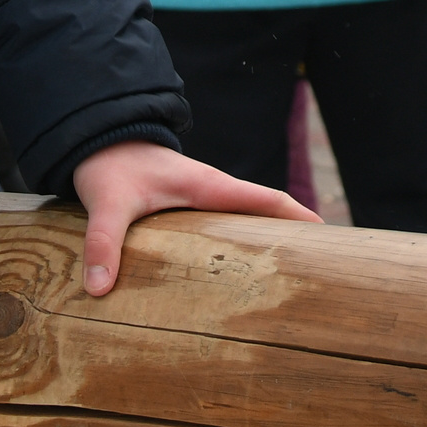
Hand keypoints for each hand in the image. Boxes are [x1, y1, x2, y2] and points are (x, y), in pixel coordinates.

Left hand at [70, 140, 319, 295]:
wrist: (97, 138)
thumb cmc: (109, 166)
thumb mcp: (107, 203)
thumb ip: (103, 242)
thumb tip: (99, 288)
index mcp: (208, 186)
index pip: (266, 200)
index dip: (298, 217)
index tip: (329, 237)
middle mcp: (213, 191)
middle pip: (266, 213)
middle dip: (294, 235)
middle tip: (320, 269)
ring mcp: (203, 198)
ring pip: (247, 220)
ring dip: (269, 240)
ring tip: (290, 276)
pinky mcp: (189, 206)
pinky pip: (227, 225)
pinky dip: (243, 240)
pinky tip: (241, 268)